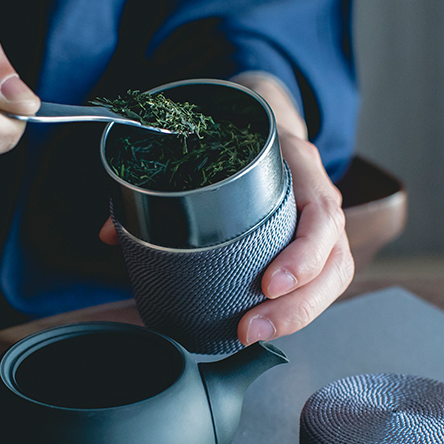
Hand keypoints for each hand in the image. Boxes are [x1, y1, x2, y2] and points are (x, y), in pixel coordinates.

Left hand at [99, 73, 354, 345]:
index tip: (267, 285)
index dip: (302, 255)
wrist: (262, 110)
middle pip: (334, 259)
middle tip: (251, 329)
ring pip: (333, 275)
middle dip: (298, 305)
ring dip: (298, 313)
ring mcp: (320, 220)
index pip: (320, 213)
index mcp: (296, 164)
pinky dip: (298, 306)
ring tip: (254, 334)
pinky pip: (320, 279)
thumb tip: (109, 234)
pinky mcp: (313, 239)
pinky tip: (268, 323)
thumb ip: (155, 179)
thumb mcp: (205, 137)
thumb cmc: (236, 129)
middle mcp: (318, 194)